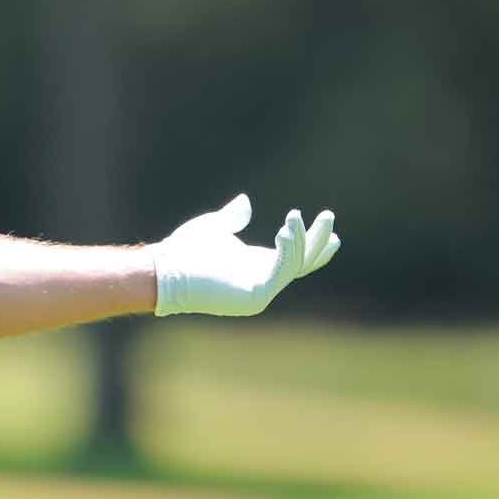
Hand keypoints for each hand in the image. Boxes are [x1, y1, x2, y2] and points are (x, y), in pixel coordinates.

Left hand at [150, 195, 338, 316]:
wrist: (166, 270)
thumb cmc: (184, 251)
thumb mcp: (214, 227)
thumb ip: (232, 217)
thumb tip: (245, 202)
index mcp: (257, 265)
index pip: (295, 257)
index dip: (314, 244)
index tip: (333, 230)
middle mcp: (263, 279)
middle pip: (303, 261)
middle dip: (318, 240)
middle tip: (328, 215)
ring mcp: (261, 291)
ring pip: (294, 264)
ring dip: (301, 240)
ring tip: (294, 217)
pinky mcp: (255, 296)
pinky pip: (280, 271)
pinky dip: (288, 252)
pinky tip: (287, 231)